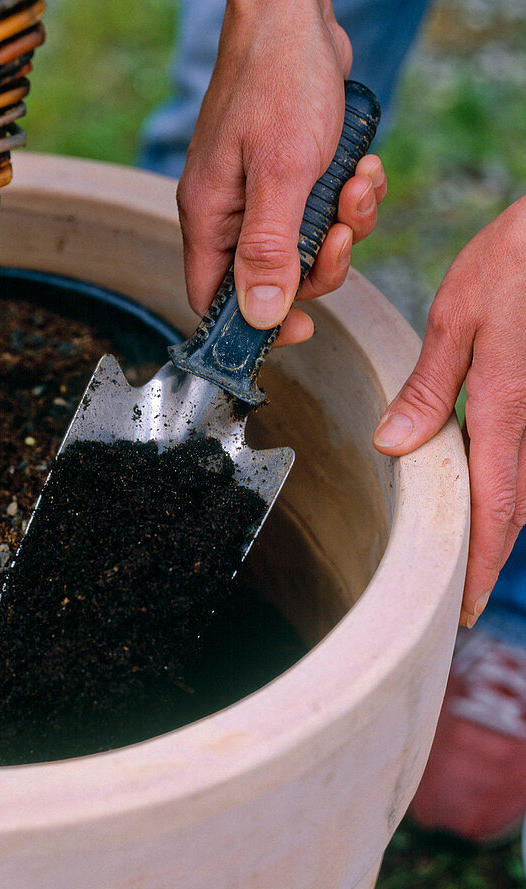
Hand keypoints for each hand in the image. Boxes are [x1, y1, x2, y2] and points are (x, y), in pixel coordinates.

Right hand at [176, 0, 385, 345]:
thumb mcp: (281, 172)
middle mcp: (229, 213)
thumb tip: (260, 316)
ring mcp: (259, 194)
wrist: (297, 14)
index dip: (255, 324)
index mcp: (210, 218)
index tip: (302, 324)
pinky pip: (323, 213)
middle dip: (320, 265)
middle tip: (342, 234)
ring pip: (305, 248)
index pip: (215, 302)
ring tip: (358, 182)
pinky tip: (362, 166)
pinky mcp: (290, 176)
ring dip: (345, 225)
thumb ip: (270, 248)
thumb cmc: (279, 81)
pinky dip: (351, 199)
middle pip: (270, 281)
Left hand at [373, 196, 525, 626]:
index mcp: (504, 408)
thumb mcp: (459, 314)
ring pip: (525, 488)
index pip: (493, 508)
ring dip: (498, 525)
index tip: (462, 611)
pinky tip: (487, 492)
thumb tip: (394, 445)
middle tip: (458, 599)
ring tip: (467, 558)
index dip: (479, 566)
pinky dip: (509, 486)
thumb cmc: (520, 258)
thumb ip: (429, 385)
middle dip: (486, 557)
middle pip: (515, 510)